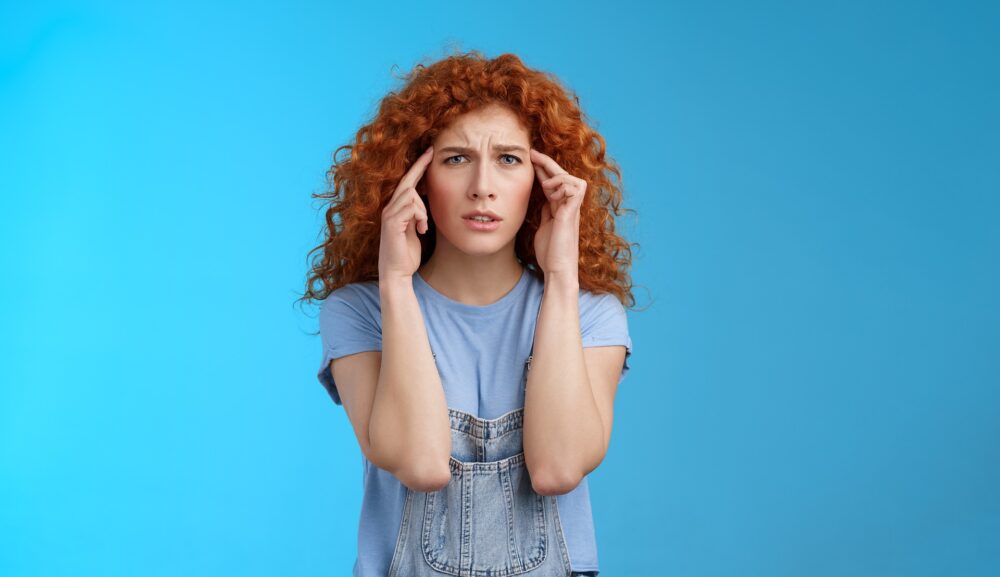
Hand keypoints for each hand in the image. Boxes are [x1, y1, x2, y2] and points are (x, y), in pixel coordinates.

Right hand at [378, 145, 432, 280]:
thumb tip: (423, 204)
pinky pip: (411, 207)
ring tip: (424, 227)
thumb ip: (417, 216)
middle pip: (407, 182)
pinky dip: (420, 217)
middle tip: (431, 152)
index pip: (407, 183)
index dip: (417, 167)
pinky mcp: (391, 223)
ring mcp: (389, 215)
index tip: (428, 153)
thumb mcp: (415, 230)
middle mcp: (389, 208)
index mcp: (396, 209)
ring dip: (423, 211)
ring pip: (411, 195)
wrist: (397, 273)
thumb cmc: (406, 254)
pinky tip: (421, 230)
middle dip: (420, 166)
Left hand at [530, 148, 585, 278]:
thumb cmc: (550, 252)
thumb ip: (546, 212)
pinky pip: (575, 188)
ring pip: (572, 179)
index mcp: (561, 208)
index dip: (544, 169)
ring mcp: (572, 210)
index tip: (530, 159)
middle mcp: (569, 206)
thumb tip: (544, 201)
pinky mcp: (572, 214)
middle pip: (562, 176)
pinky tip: (551, 193)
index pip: (554, 182)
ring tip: (544, 185)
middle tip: (532, 153)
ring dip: (557, 177)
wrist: (557, 269)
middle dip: (547, 163)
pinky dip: (563, 186)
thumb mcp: (544, 226)